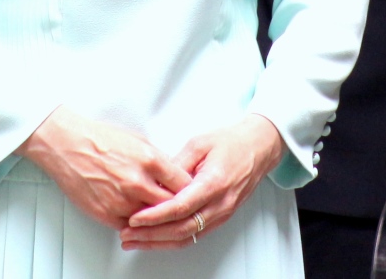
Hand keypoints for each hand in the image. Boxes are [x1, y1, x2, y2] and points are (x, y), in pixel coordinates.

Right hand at [20, 106, 191, 231]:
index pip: (184, 184)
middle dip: (177, 206)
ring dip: (155, 217)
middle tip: (179, 206)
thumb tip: (174, 176)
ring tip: (154, 209)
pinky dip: (135, 222)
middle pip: (171, 206)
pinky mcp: (106, 214)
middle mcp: (138, 182)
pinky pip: (130, 226)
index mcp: (150, 160)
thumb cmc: (100, 139)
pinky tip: (135, 213)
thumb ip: (159, 161)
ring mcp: (122, 201)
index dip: (190, 190)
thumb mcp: (139, 141)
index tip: (192, 192)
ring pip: (151, 220)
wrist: (67, 145)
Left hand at [120, 114, 284, 250]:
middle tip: (127, 235)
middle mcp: (220, 203)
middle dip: (151, 235)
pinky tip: (156, 239)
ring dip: (159, 242)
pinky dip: (173, 240)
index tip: (135, 218)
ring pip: (187, 237)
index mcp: (214, 183)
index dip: (155, 216)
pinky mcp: (220, 217)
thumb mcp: (198, 143)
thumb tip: (153, 181)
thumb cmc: (231, 142)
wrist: (258, 148)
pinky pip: (195, 235)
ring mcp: (222, 213)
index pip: (180, 207)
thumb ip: (175, 164)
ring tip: (135, 241)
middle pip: (181, 229)